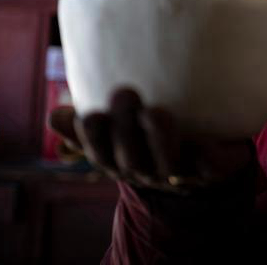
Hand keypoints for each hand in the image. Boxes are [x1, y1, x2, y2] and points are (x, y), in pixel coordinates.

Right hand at [49, 88, 253, 193]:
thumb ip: (88, 124)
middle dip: (125, 128)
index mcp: (120, 160)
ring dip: (159, 138)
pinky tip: (205, 141)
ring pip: (167, 163)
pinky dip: (206, 156)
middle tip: (124, 92)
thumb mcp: (118, 131)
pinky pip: (209, 169)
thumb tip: (54, 117)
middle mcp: (146, 170)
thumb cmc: (152, 138)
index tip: (90, 113)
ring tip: (156, 111)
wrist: (207, 164)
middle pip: (131, 157)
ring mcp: (180, 174)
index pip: (100, 152)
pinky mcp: (212, 172)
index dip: (92, 137)